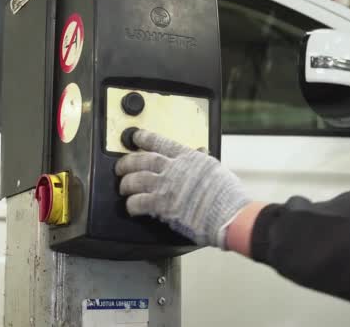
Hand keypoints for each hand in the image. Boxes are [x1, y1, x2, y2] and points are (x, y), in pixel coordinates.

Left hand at [115, 130, 250, 247]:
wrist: (228, 214)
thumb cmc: (228, 196)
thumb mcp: (217, 169)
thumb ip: (203, 160)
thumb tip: (201, 151)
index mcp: (189, 158)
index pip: (161, 143)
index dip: (145, 138)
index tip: (136, 136)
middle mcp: (175, 168)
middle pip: (142, 159)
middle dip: (128, 162)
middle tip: (121, 166)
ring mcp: (166, 186)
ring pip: (136, 179)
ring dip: (127, 183)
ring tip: (123, 187)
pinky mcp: (162, 205)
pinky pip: (139, 202)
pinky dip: (132, 204)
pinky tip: (130, 207)